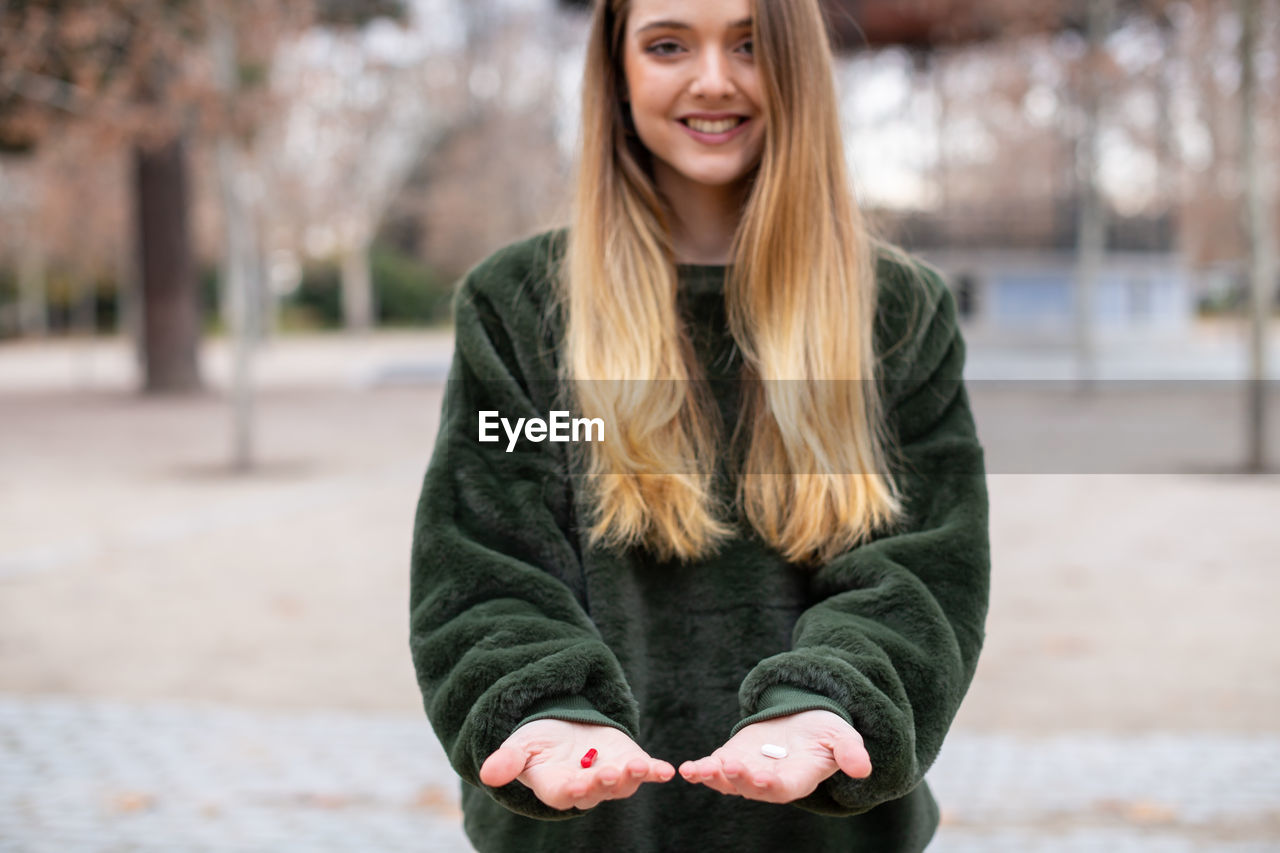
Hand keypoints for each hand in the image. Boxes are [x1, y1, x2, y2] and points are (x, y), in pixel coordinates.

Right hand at [479, 719, 674, 810]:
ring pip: (623, 784)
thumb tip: (487, 773)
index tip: (577, 785)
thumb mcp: (519, 745)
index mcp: (557, 787)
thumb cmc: (537, 742)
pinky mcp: (629, 763)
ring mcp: (610, 777)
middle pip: (596, 790)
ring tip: (641, 766)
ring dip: (632, 777)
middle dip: (604, 782)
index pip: (564, 794)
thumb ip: (507, 760)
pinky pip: (645, 771)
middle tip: (610, 773)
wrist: (564, 729)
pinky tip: (667, 770)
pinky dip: (655, 771)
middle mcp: (586, 787)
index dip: (571, 790)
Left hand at [679, 710, 870, 803]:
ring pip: (728, 783)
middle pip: (752, 787)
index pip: (783, 788)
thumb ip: (850, 752)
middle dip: (739, 779)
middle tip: (728, 766)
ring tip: (698, 770)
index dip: (771, 784)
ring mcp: (748, 773)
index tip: (761, 777)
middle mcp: (770, 782)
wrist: (802, 719)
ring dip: (714, 778)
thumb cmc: (824, 730)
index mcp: (798, 778)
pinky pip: (714, 770)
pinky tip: (686, 769)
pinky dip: (700, 771)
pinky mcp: (732, 760)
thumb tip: (862, 769)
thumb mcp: (842, 735)